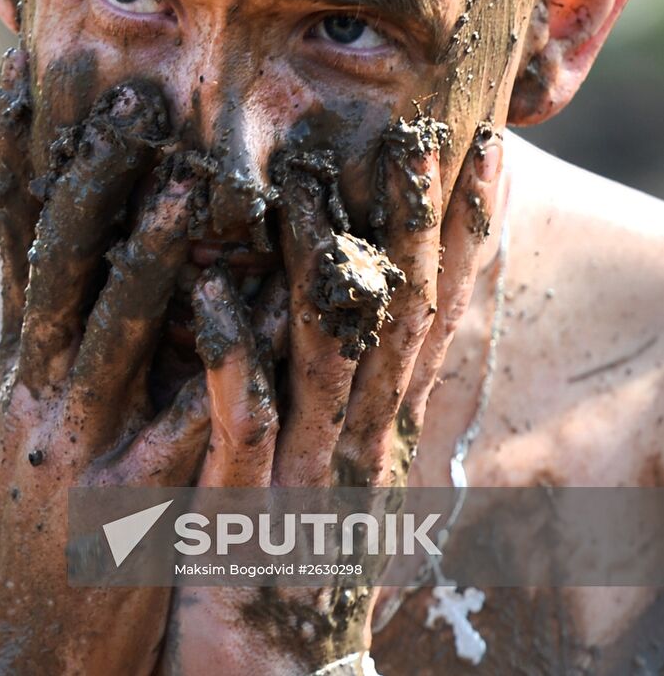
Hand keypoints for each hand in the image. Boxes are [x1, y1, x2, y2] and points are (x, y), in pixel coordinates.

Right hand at [0, 50, 210, 674]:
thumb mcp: (37, 414)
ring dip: (150, 249)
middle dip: (91, 174)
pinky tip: (266, 303)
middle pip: (60, 259)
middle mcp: (41, 388)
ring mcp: (82, 442)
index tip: (26, 71)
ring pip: (114, 324)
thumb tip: (91, 242)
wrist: (18, 649)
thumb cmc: (39, 519)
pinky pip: (191, 412)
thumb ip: (60, 330)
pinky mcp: (135, 500)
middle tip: (132, 95)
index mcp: (22, 359)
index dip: (17, 152)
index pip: (15, 236)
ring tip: (187, 182)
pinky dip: (227, 354)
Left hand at [161, 118, 502, 674]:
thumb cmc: (300, 555)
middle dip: (414, 225)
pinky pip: (241, 419)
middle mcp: (360, 439)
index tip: (482, 157)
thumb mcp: (339, 463)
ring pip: (325, 349)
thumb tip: (364, 303)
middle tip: (425, 137)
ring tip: (308, 174)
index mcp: (382, 425)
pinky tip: (209, 290)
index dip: (465, 235)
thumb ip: (352, 388)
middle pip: (399, 317)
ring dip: (321, 260)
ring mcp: (307, 472)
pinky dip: (230, 351)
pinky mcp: (245, 511)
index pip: (435, 313)